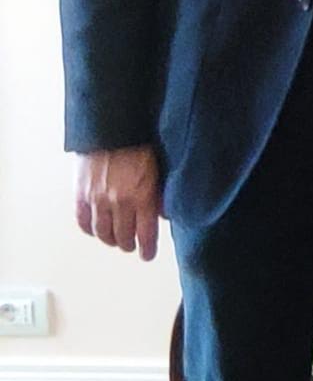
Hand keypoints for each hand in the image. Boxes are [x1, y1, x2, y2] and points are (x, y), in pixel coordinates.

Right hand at [74, 145, 161, 260]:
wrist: (111, 126)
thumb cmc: (139, 143)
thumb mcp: (159, 169)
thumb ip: (160, 194)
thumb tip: (163, 215)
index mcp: (142, 196)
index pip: (145, 235)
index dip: (147, 249)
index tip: (148, 255)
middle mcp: (119, 201)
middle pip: (122, 238)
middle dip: (129, 245)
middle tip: (132, 245)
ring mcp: (97, 199)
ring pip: (102, 234)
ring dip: (110, 240)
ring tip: (115, 239)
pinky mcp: (80, 193)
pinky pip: (83, 222)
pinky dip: (90, 230)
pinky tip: (96, 229)